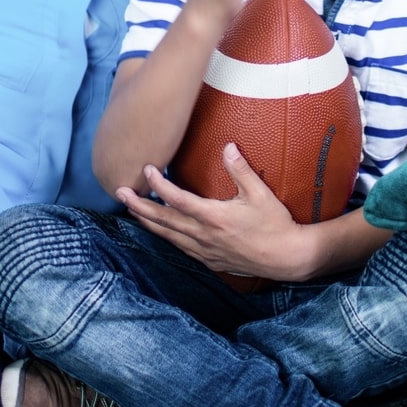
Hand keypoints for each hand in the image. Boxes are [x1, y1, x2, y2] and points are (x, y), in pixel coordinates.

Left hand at [118, 142, 315, 282]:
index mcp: (214, 217)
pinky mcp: (209, 259)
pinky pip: (179, 247)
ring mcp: (204, 250)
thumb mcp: (261, 194)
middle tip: (120, 191)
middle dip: (139, 205)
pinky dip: (165, 235)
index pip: (177, 199)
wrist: (286, 257)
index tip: (147, 169)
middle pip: (163, 220)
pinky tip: (159, 229)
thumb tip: (228, 146)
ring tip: (132, 209)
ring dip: (147, 221)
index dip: (158, 184)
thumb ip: (241, 170)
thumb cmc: (276, 224)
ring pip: (167, 235)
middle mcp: (204, 235)